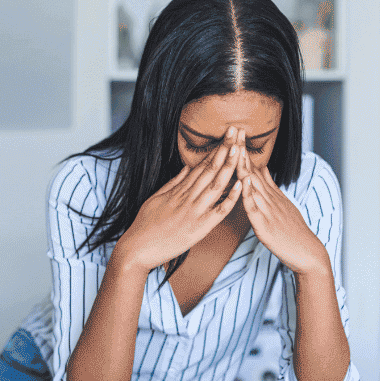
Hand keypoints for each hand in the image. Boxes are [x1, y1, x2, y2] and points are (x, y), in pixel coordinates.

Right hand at [114, 127, 242, 272]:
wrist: (137, 248)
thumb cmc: (145, 225)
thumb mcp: (156, 198)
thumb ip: (173, 183)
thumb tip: (186, 167)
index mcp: (179, 190)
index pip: (201, 166)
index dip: (216, 150)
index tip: (226, 136)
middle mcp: (188, 197)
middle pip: (210, 169)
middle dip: (225, 150)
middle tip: (236, 132)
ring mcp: (194, 211)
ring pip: (216, 185)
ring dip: (229, 166)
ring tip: (240, 149)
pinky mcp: (199, 228)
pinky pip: (219, 211)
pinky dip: (231, 198)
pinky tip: (241, 185)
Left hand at [236, 131, 329, 276]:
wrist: (307, 252)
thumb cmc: (292, 231)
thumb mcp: (281, 205)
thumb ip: (269, 188)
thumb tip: (261, 170)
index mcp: (270, 194)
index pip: (255, 168)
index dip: (245, 150)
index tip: (237, 132)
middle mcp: (269, 198)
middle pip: (252, 171)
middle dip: (241, 151)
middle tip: (234, 130)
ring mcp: (267, 211)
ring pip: (252, 186)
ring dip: (243, 167)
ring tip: (235, 149)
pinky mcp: (265, 226)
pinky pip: (255, 208)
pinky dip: (249, 195)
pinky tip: (244, 183)